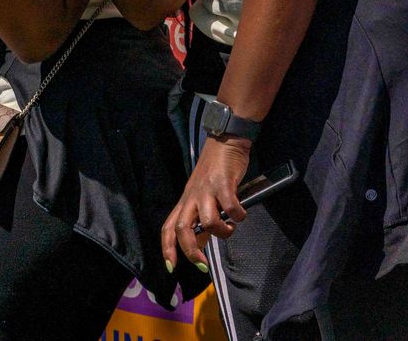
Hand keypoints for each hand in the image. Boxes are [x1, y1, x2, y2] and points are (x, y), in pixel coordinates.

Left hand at [161, 135, 250, 271]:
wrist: (225, 139)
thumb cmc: (214, 169)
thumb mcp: (201, 193)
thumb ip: (199, 215)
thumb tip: (200, 242)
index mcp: (185, 200)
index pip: (168, 227)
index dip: (167, 248)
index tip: (171, 268)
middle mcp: (192, 196)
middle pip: (182, 229)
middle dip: (190, 252)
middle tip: (203, 265)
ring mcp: (207, 189)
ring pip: (208, 221)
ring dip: (221, 232)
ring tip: (230, 228)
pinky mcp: (224, 183)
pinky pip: (230, 208)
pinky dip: (238, 216)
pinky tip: (241, 213)